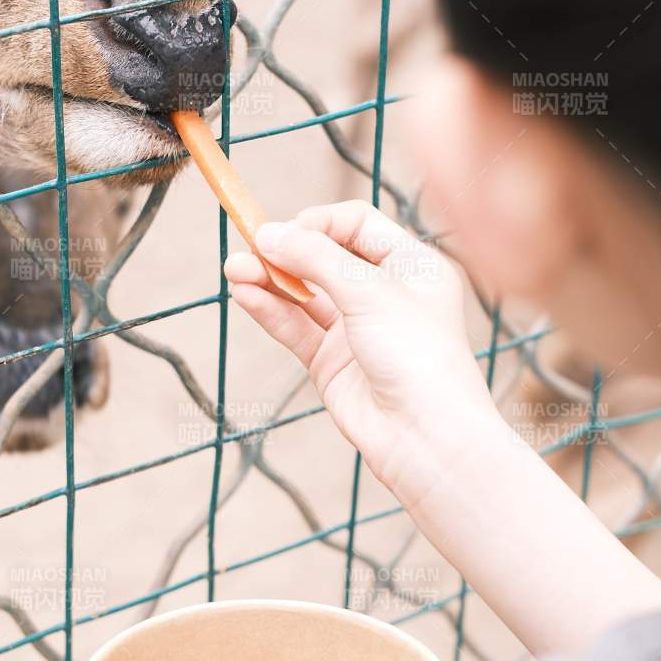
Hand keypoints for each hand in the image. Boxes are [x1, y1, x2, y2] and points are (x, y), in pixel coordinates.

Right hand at [223, 200, 497, 506]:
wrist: (426, 438)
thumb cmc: (420, 358)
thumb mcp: (372, 293)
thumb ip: (318, 259)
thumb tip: (270, 233)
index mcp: (412, 266)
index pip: (357, 224)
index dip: (320, 223)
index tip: (288, 232)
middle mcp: (385, 293)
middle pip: (325, 256)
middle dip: (287, 250)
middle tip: (250, 246)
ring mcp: (357, 329)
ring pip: (304, 293)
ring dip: (269, 278)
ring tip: (233, 268)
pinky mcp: (332, 362)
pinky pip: (296, 327)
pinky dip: (270, 309)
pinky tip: (245, 293)